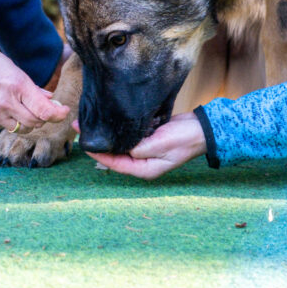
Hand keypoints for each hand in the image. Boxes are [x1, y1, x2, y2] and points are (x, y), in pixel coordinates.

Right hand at [0, 41, 68, 132]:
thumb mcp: (8, 66)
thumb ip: (29, 85)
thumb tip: (47, 97)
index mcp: (16, 84)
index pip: (45, 110)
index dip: (59, 114)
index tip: (64, 111)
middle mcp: (6, 103)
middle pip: (36, 122)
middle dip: (44, 117)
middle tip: (46, 109)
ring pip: (22, 128)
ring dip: (29, 122)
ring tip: (26, 108)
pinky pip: (5, 127)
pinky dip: (11, 121)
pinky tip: (5, 107)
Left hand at [76, 112, 206, 179]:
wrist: (204, 127)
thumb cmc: (185, 138)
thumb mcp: (160, 144)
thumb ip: (138, 147)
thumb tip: (119, 145)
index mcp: (144, 169)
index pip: (114, 163)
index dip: (97, 153)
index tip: (84, 142)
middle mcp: (142, 162)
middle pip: (115, 153)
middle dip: (100, 141)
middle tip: (81, 125)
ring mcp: (145, 150)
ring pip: (121, 143)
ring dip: (108, 133)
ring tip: (92, 120)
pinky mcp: (149, 138)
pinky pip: (130, 135)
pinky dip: (119, 128)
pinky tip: (110, 118)